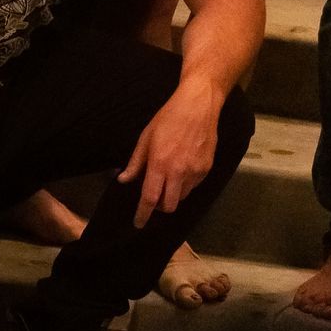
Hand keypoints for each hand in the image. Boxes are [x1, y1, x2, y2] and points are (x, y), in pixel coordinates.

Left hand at [116, 84, 220, 227]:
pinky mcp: (206, 169)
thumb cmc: (168, 119)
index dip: (142, 214)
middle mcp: (179, 172)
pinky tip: (182, 169)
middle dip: (159, 207)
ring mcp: (195, 172)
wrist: (199, 107)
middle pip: (168, 206)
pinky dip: (185, 185)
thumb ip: (136, 163)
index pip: (149, 198)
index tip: (138, 223)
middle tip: (154, 197)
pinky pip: (193, 186)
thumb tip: (124, 180)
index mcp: (160, 165)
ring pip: (181, 197)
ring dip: (172, 195)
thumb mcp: (146, 138)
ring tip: (169, 179)